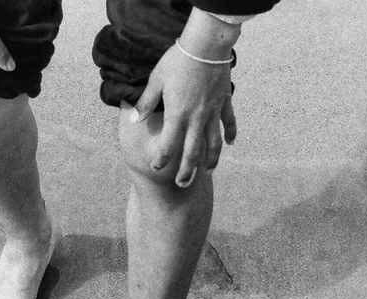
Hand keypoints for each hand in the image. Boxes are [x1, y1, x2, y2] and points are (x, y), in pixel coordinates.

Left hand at [133, 44, 238, 187]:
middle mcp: (196, 119)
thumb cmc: (178, 60)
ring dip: (211, 159)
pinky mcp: (224, 102)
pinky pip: (229, 122)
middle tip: (183, 185)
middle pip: (192, 153)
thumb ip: (147, 102)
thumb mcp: (157, 80)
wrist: (205, 45)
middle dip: (187, 171)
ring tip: (208, 171)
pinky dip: (231, 133)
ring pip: (213, 143)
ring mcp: (213, 112)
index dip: (162, 159)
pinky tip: (231, 143)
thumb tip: (135, 118)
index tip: (157, 167)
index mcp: (178, 115)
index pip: (168, 145)